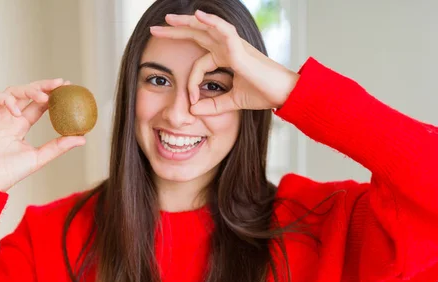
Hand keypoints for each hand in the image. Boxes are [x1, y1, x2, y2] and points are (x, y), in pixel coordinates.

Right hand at [0, 79, 85, 191]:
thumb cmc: (10, 172)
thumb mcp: (40, 157)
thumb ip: (59, 146)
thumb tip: (83, 138)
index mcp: (22, 125)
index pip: (38, 105)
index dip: (52, 95)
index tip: (68, 89)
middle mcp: (9, 117)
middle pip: (28, 93)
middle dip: (44, 86)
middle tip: (60, 84)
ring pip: (13, 91)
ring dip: (29, 90)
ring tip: (43, 98)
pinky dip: (8, 100)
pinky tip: (17, 111)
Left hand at [150, 10, 298, 114]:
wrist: (283, 95)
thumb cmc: (263, 95)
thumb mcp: (232, 102)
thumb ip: (213, 105)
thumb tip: (193, 110)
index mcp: (226, 58)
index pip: (199, 62)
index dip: (190, 82)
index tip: (190, 101)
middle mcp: (228, 47)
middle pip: (197, 35)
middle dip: (176, 31)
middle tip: (155, 30)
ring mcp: (234, 45)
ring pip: (206, 28)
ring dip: (187, 22)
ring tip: (168, 19)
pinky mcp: (240, 49)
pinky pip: (223, 30)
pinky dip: (211, 22)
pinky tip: (197, 16)